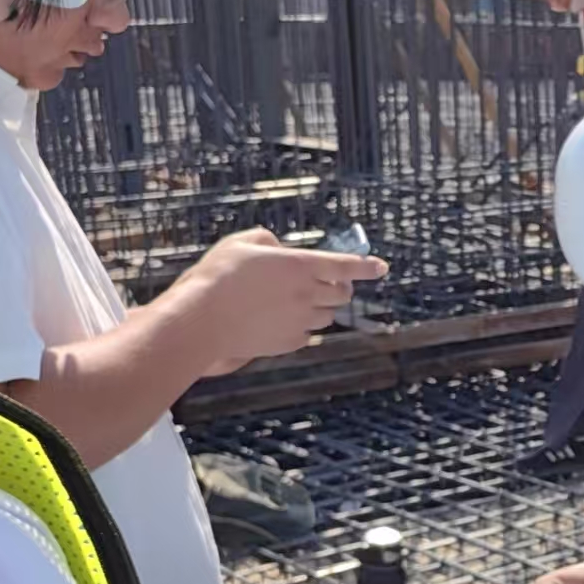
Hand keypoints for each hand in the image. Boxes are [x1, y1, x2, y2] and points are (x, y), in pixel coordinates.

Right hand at [174, 230, 387, 373]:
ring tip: (296, 300)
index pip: (344, 265)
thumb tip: (280, 250)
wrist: (202, 319)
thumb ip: (269, 241)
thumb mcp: (241, 243)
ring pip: (327, 315)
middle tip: (326, 282)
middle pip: (341, 293)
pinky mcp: (289, 342)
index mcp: (299, 266)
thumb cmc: (217, 276)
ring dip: (320, 306)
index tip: (381, 267)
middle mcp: (306, 294)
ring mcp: (300, 321)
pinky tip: (282, 319)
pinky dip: (303, 326)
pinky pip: (308, 334)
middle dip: (339, 287)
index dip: (366, 266)